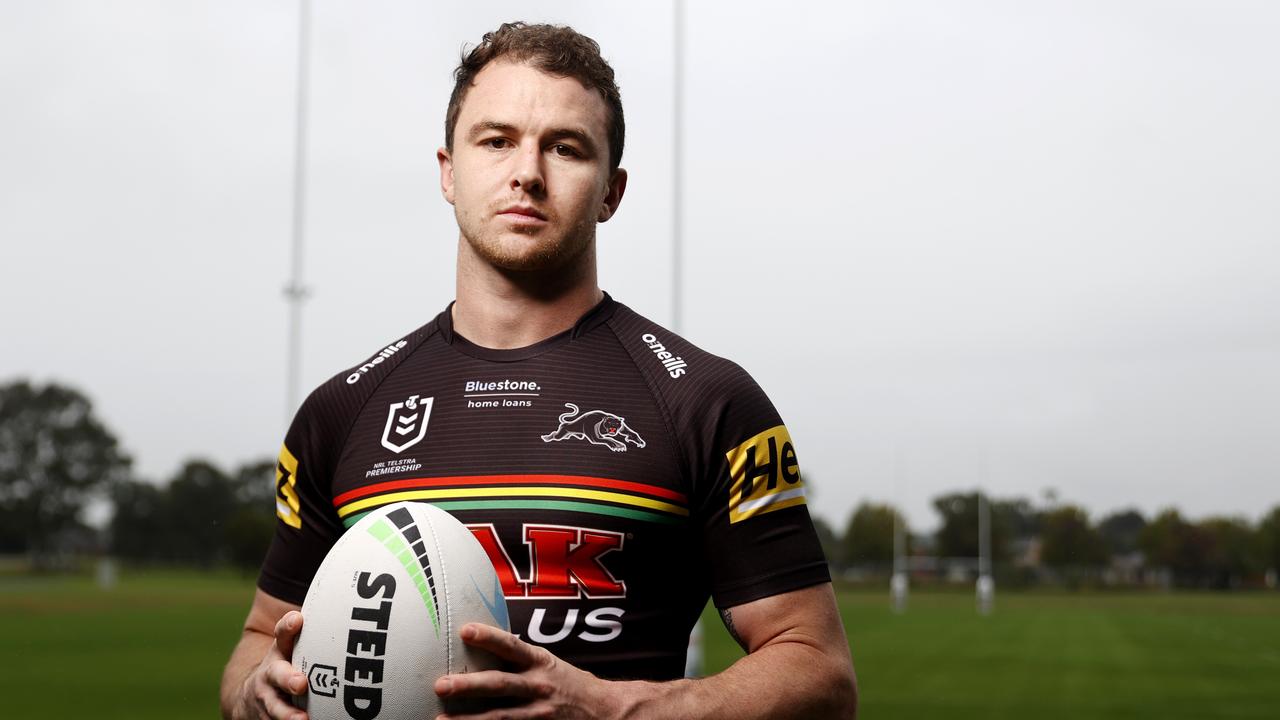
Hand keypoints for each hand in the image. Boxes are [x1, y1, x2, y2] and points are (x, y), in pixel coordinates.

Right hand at [231, 611, 308, 719]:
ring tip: (302, 719)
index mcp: (280, 652)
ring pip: (274, 707)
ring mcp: (267, 698)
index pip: (282, 635)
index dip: (288, 627)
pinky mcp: (267, 718)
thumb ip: (317, 632)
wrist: (251, 697)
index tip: (297, 619)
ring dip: (287, 714)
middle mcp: (270, 674)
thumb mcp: (294, 648)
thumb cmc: (287, 666)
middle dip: (288, 678)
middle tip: (302, 682)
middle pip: (277, 675)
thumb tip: (359, 611)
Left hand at [434, 623, 622, 718]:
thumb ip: (519, 659)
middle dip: (468, 686)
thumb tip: (482, 643)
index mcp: (540, 662)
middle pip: (499, 685)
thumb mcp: (547, 664)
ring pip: (499, 718)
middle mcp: (538, 686)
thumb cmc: (567, 684)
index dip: (489, 637)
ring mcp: (538, 713)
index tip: (465, 630)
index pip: (511, 646)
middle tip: (441, 685)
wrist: (604, 711)